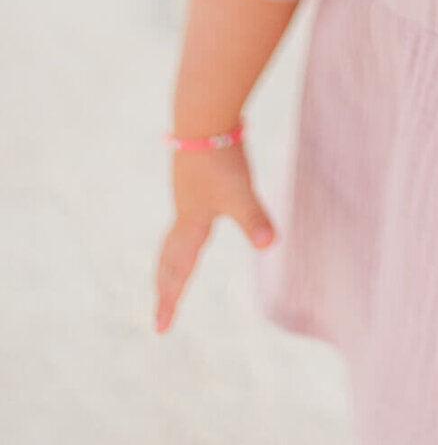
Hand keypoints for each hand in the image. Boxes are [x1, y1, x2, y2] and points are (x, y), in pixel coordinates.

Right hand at [154, 139, 276, 333]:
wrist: (203, 114)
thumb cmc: (220, 157)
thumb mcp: (240, 192)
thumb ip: (254, 218)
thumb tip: (270, 244)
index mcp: (191, 223)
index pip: (178, 270)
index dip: (169, 300)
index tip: (160, 329)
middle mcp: (185, 211)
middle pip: (170, 256)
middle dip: (167, 285)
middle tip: (162, 308)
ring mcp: (187, 191)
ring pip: (177, 233)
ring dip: (174, 256)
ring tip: (174, 270)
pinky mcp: (195, 173)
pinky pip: (187, 212)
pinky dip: (186, 229)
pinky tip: (197, 218)